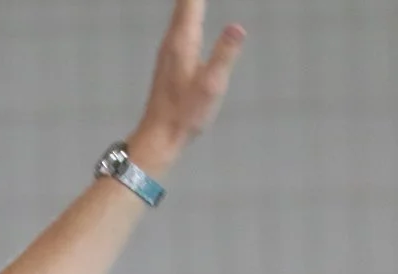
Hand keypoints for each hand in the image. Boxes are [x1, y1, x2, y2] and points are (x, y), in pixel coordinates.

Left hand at [132, 0, 246, 166]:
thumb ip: (224, 56)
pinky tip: (194, 9)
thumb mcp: (211, 87)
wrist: (159, 137)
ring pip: (182, 8)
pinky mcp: (172, 57)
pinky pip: (183, 20)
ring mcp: (170, 48)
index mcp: (183, 41)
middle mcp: (173, 39)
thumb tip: (238, 28)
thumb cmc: (185, 116)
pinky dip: (191, 7)